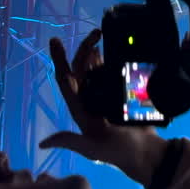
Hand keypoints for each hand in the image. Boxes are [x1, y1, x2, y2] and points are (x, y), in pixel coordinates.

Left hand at [40, 30, 165, 185]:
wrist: (146, 154)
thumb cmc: (118, 152)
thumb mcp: (93, 148)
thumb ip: (71, 141)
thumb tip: (43, 143)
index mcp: (80, 109)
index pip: (65, 80)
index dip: (59, 61)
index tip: (55, 41)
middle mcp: (89, 100)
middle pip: (80, 69)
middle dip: (83, 50)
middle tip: (95, 34)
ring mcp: (105, 96)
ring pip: (95, 69)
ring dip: (95, 52)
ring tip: (100, 37)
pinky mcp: (122, 94)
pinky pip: (113, 72)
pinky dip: (111, 59)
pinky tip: (114, 49)